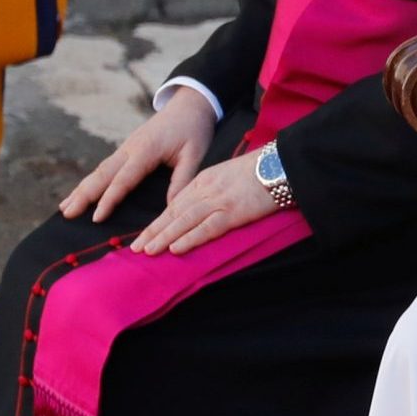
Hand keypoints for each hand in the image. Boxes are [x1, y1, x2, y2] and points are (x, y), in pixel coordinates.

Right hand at [61, 89, 216, 221]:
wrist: (189, 105)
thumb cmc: (193, 130)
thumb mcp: (195, 154)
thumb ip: (182, 180)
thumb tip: (171, 209)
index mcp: (145, 150)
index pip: (123, 179)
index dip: (108, 199)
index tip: (96, 217)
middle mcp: (129, 148)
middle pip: (102, 174)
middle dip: (83, 195)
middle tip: (67, 214)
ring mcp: (125, 148)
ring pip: (99, 170)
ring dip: (82, 189)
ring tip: (65, 207)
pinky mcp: (126, 149)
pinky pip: (105, 168)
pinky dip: (91, 182)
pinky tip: (81, 193)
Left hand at [130, 149, 277, 255]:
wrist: (280, 164)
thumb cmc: (260, 172)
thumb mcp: (228, 176)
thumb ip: (212, 191)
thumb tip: (200, 211)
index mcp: (204, 180)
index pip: (175, 204)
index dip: (158, 222)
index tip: (145, 235)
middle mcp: (206, 190)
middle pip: (173, 213)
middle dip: (153, 231)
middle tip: (135, 248)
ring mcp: (219, 201)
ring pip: (184, 220)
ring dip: (163, 237)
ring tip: (147, 251)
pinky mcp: (233, 212)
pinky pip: (207, 228)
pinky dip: (189, 238)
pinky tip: (175, 248)